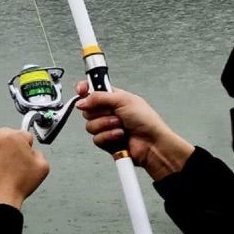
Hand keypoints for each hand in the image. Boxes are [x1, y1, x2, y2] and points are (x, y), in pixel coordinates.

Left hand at [0, 128, 49, 209]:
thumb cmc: (18, 184)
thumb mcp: (43, 167)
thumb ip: (39, 153)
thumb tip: (32, 151)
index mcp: (14, 136)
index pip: (25, 135)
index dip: (27, 148)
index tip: (24, 157)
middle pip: (8, 136)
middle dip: (11, 147)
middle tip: (12, 164)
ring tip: (1, 168)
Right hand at [75, 80, 193, 180]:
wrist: (153, 144)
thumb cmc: (147, 121)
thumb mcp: (123, 100)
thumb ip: (99, 97)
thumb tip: (82, 100)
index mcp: (112, 98)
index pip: (91, 89)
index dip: (84, 89)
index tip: (81, 91)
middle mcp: (108, 111)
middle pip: (87, 109)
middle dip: (100, 112)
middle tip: (114, 113)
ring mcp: (106, 127)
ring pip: (90, 125)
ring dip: (106, 125)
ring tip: (120, 126)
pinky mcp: (106, 141)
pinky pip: (96, 138)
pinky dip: (108, 137)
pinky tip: (119, 136)